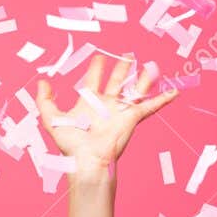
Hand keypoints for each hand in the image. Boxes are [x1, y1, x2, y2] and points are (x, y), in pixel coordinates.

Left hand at [36, 55, 177, 172]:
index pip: (93, 81)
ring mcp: (120, 111)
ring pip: (134, 90)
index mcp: (89, 104)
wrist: (88, 161)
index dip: (96, 69)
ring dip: (143, 78)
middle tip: (128, 55)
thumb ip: (45, 100)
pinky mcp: (132, 118)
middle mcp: (106, 106)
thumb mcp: (52, 119)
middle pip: (117, 81)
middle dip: (122, 68)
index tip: (99, 58)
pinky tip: (174, 92)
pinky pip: (150, 106)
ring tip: (150, 64)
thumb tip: (42, 81)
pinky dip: (163, 99)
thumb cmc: (71, 144)